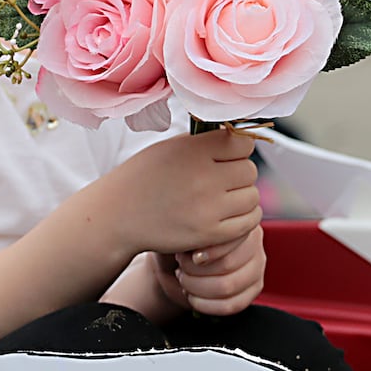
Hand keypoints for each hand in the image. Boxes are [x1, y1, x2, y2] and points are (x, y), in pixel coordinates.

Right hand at [106, 129, 259, 256]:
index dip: (238, 148)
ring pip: (252, 197)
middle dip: (239, 173)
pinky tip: (228, 214)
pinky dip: (243, 217)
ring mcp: (208, 208)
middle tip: (222, 178)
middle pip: (250, 171)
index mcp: (194, 151)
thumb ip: (204, 142)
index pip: (243, 144)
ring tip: (224, 197)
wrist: (118, 215)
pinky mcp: (209, 234)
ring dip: (242, 196)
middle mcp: (204, 178)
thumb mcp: (170, 147)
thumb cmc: (144, 177)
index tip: (227, 154)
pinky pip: (248, 222)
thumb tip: (237, 137)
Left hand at [152, 225, 265, 316]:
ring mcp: (257, 265)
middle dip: (195, 271)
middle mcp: (253, 240)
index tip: (182, 256)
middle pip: (228, 263)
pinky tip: (193, 297)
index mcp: (237, 218)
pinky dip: (206, 305)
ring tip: (185, 281)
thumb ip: (189, 230)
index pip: (229, 237)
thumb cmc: (177, 242)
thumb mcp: (179, 231)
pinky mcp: (254, 288)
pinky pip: (233, 305)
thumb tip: (194, 246)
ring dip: (198, 288)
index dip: (203, 251)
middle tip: (180, 268)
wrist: (174, 263)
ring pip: (229, 286)